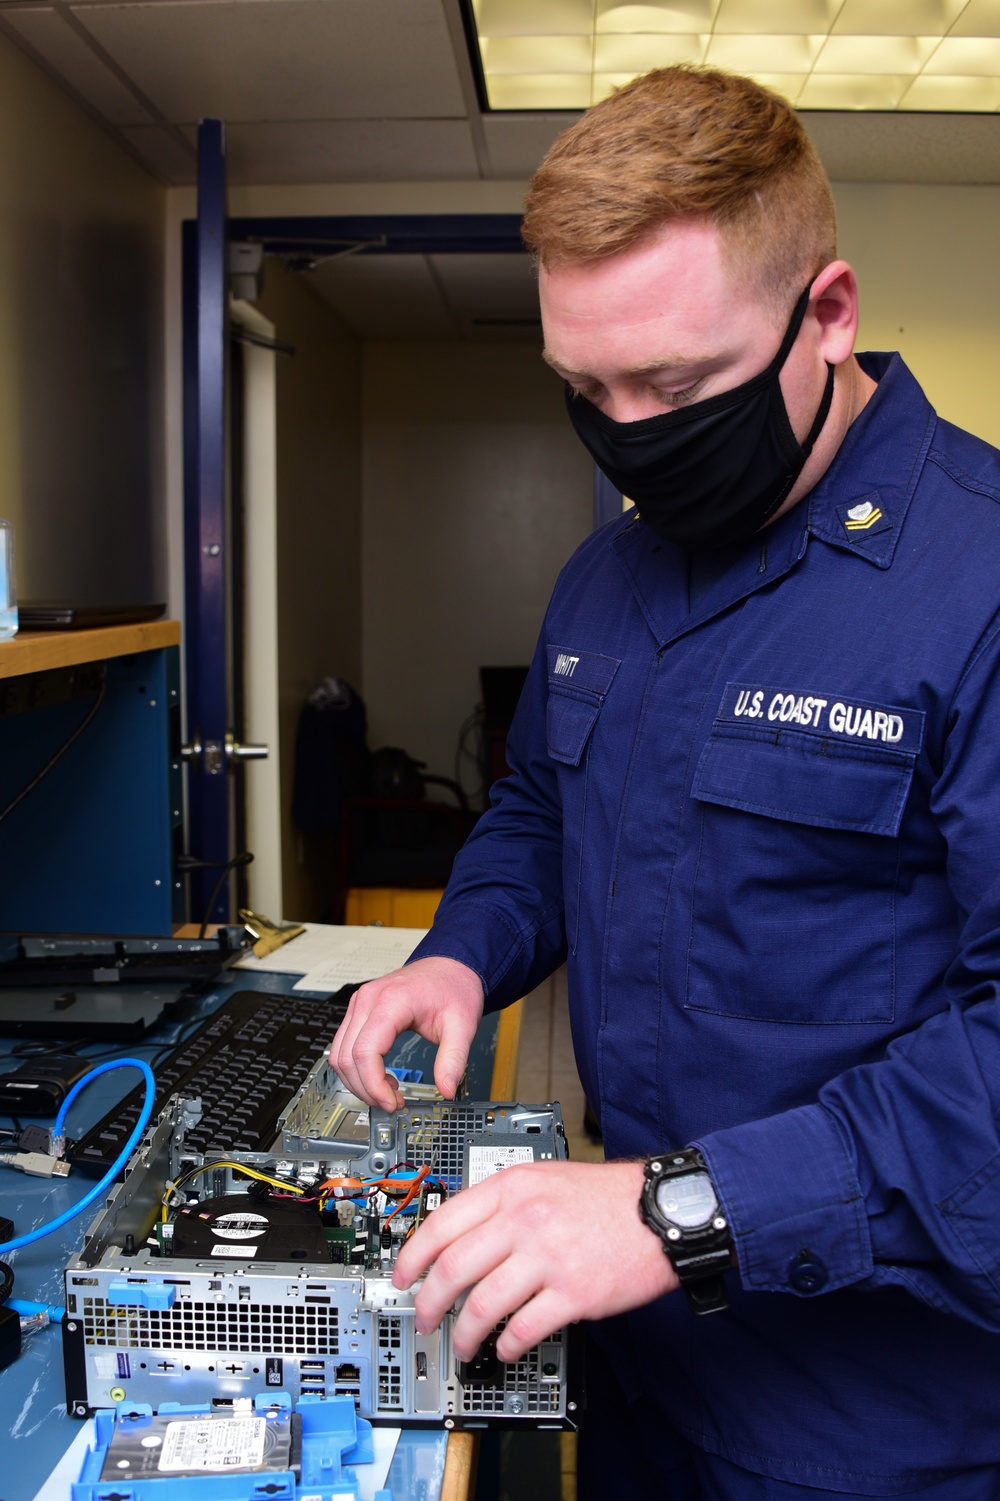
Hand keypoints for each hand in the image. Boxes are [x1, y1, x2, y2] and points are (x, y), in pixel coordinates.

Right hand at [328, 957, 483, 1110]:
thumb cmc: (453, 987)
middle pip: (347, 1057)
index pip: (366, 1052)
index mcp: (392, 1001)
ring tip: (387, 1091)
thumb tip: (446, 1089)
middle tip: (391, 1103)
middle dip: (366, 1089)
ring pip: (339, 1053)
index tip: (393, 1102)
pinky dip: (356, 1067)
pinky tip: (380, 1075)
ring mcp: (360, 1003)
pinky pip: (344, 1044)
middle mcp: (368, 1000)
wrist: (450, 965)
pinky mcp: (359, 1009)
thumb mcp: (462, 1025)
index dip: (374, 1085)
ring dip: (357, 1081)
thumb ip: (453, 1059)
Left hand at [392, 1160, 678, 1360]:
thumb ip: (503, 1201)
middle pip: (453, 1268)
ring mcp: (547, 1258)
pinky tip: (506, 1348)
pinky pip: (523, 1327)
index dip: (411, 1256)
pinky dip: (507, 1344)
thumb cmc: (606, 1197)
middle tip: (424, 1318)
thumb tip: (460, 1233)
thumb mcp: (545, 1179)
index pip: (443, 1222)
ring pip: (482, 1303)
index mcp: (512, 1188)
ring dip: (463, 1333)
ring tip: (461, 1345)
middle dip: (428, 1302)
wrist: (661, 1212)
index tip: (401, 1276)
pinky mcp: (572, 1293)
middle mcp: (524, 1220)